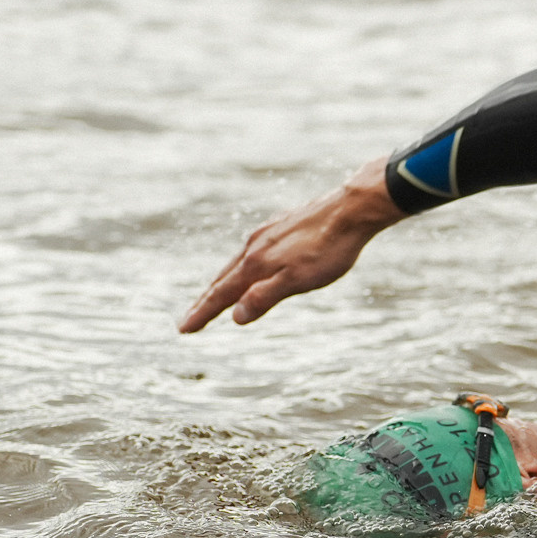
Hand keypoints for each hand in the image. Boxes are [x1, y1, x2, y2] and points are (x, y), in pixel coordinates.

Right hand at [178, 156, 404, 331]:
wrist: (353, 208)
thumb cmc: (329, 248)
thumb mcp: (298, 280)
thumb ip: (265, 297)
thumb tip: (235, 317)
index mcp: (256, 263)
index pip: (222, 294)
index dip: (202, 313)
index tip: (183, 329)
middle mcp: (255, 246)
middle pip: (224, 278)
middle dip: (206, 300)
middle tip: (190, 318)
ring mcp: (268, 233)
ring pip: (238, 262)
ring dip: (224, 281)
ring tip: (216, 294)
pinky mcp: (283, 225)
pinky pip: (254, 249)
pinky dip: (244, 264)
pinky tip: (252, 262)